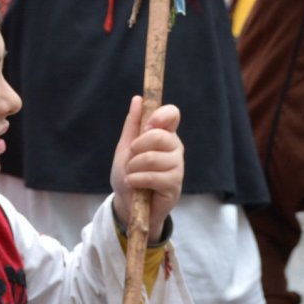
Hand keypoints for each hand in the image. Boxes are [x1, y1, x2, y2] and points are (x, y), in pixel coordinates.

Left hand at [110, 96, 183, 236]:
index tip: (146, 126)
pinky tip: (134, 184)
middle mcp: (175, 148)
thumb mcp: (125, 147)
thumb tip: (138, 99)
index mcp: (165, 135)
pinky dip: (136, 180)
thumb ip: (132, 125)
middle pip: (159, 136)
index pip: (172, 114)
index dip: (160, 116)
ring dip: (134, 167)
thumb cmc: (129, 174)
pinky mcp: (175, 185)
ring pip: (153, 158)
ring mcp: (177, 167)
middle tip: (131, 159)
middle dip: (137, 148)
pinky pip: (153, 176)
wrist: (128, 204)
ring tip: (131, 175)